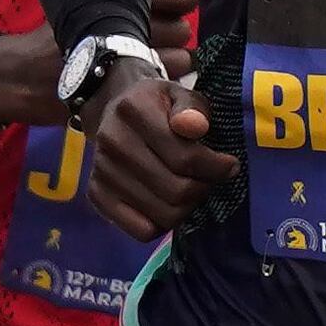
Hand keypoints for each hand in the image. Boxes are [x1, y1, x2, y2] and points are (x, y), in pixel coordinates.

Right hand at [0, 0, 196, 129]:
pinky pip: (165, 86)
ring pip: (181, 61)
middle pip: (182, 28)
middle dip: (173, 33)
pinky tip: (141, 79)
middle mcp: (124, 27)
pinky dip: (160, 84)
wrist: (18, 75)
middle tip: (154, 37)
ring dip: (172, 62)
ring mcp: (126, 63)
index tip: (166, 6)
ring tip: (150, 61)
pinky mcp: (125, 94)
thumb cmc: (53, 33)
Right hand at [81, 60, 232, 238]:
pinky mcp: (96, 195)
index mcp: (134, 109)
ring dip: (187, 208)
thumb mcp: (179, 94)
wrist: (112, 110)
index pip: (185, 156)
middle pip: (175, 190)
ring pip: (162, 215)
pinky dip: (162, 225)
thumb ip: (192, 108)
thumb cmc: (156, 106)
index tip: (229, 166)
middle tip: (210, 180)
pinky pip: (141, 231)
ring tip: (191, 191)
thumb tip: (196, 127)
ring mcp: (101, 171)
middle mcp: (112, 141)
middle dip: (203, 189)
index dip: (216, 167)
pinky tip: (168, 205)